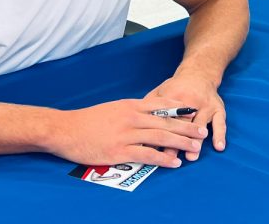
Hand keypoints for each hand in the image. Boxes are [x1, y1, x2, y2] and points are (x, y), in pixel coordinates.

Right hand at [47, 96, 207, 168]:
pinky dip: (163, 159)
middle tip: (202, 133)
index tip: (194, 113)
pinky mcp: (119, 151)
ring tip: (195, 148)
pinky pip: (146, 154)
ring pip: (160, 137)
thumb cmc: (88, 120)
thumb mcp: (113, 109)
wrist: (65, 130)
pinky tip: (174, 163)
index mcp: (130, 105)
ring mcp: (126, 134)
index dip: (180, 110)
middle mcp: (131, 117)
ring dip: (180, 143)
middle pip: (166, 122)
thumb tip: (148, 115)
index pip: (161, 105)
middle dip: (187, 127)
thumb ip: (131, 111)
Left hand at [146, 72, 226, 157]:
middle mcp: (190, 101)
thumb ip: (148, 106)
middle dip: (176, 141)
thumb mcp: (160, 91)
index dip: (158, 132)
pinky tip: (219, 147)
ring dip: (196, 140)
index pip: (165, 117)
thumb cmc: (176, 86)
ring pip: (200, 125)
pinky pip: (221, 122)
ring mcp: (205, 105)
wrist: (199, 73)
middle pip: (182, 123)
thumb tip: (133, 122)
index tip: (152, 147)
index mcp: (173, 96)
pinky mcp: (218, 108)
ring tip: (191, 156)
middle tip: (170, 158)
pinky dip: (220, 134)